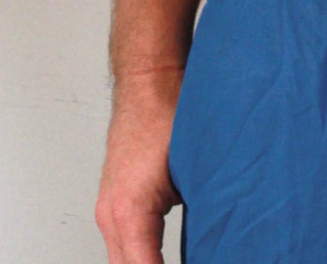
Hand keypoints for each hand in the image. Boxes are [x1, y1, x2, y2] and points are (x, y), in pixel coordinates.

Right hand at [95, 67, 184, 263]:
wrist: (150, 80)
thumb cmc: (170, 114)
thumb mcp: (195, 171)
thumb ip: (203, 211)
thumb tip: (218, 239)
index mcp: (130, 212)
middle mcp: (111, 215)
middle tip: (201, 260)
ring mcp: (108, 209)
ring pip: (123, 260)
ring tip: (180, 259)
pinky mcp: (114, 201)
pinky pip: (123, 244)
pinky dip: (141, 256)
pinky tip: (161, 258)